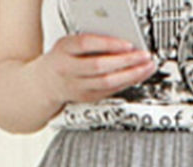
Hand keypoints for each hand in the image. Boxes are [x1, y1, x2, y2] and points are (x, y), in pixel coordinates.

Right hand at [38, 32, 156, 104]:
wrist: (46, 83)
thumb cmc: (62, 58)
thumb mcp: (69, 43)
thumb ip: (91, 42)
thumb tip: (120, 42)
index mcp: (64, 50)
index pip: (86, 45)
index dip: (108, 44)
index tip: (128, 43)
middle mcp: (69, 70)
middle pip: (100, 67)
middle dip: (126, 61)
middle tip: (144, 56)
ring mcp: (78, 87)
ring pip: (107, 83)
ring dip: (131, 75)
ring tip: (147, 67)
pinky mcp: (87, 98)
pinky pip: (110, 91)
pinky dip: (126, 83)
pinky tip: (138, 76)